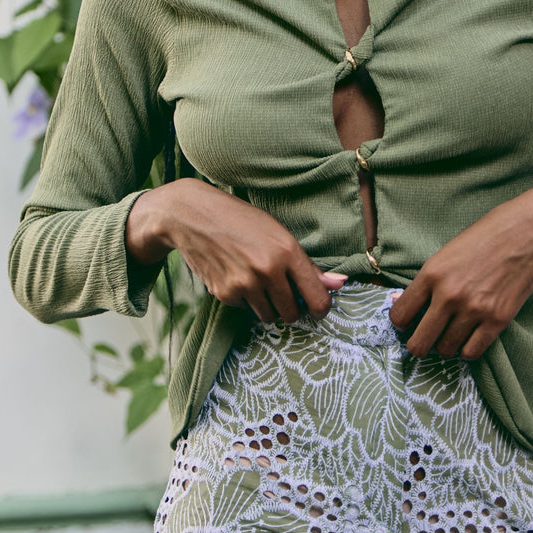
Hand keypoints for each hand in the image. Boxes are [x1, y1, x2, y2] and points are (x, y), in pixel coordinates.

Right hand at [126, 179, 346, 324]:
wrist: (192, 216)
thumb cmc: (242, 221)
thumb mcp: (280, 234)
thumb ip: (309, 265)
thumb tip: (340, 284)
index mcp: (287, 252)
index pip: (317, 298)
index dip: (321, 309)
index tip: (318, 309)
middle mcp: (268, 271)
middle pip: (292, 313)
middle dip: (291, 308)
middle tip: (283, 292)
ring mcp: (245, 284)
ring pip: (269, 316)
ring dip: (268, 306)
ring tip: (258, 281)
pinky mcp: (224, 294)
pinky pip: (245, 309)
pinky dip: (245, 300)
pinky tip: (237, 276)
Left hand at [389, 188, 532, 360]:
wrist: (528, 232)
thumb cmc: (487, 235)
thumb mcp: (448, 252)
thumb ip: (428, 279)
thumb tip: (404, 302)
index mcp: (432, 274)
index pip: (400, 316)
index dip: (402, 323)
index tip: (409, 323)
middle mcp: (449, 295)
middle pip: (419, 342)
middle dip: (419, 344)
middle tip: (426, 340)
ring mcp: (474, 310)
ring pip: (446, 349)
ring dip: (446, 345)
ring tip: (453, 333)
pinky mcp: (497, 320)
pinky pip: (472, 352)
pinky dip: (468, 349)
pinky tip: (470, 338)